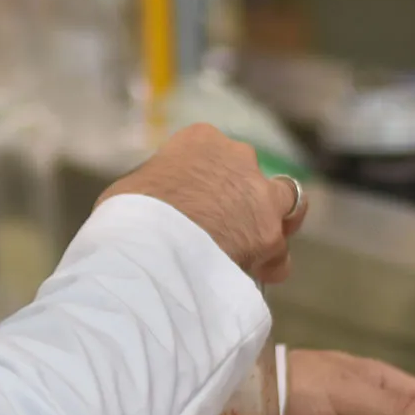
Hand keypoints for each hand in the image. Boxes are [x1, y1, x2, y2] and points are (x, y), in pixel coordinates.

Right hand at [98, 124, 305, 283]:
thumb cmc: (130, 211)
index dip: (205, 178)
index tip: (194, 199)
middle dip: (241, 196)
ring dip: (272, 220)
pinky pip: (280, 251)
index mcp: (201, 140)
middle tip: (224, 223)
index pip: (211, 151)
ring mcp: (260, 194)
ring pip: (284, 202)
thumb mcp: (132, 188)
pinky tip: (255, 275)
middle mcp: (239, 157)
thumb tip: (157, 206)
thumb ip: (157, 190)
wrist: (152, 244)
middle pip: (249, 175)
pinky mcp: (271, 234)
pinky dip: (271, 261)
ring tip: (256, 243)